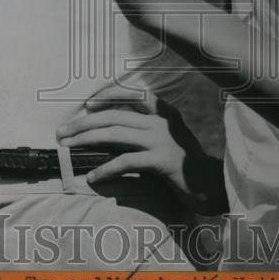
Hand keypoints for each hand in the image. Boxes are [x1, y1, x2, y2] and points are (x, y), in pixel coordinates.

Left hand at [56, 83, 225, 210]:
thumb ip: (148, 131)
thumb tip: (110, 133)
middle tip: (63, 131)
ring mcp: (162, 140)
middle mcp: (162, 122)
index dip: (108, 96)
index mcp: (164, 113)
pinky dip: (106, 169)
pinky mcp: (163, 161)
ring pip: (116, 134)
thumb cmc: (188, 165)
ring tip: (68, 147)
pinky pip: (126, 161)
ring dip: (87, 140)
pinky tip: (93, 176)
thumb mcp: (170, 140)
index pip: (132, 94)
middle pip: (115, 116)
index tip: (88, 104)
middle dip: (85, 123)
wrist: (215, 185)